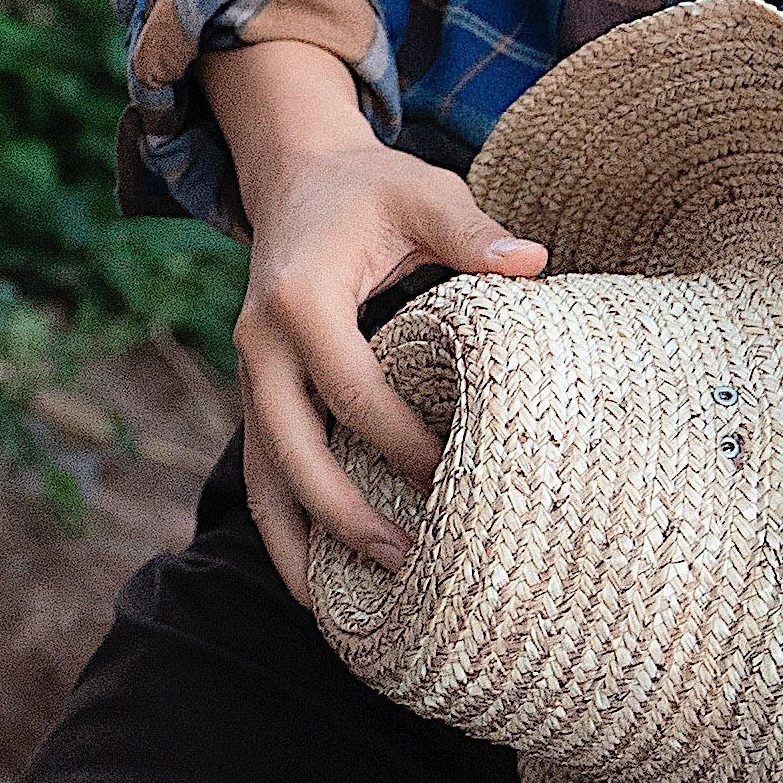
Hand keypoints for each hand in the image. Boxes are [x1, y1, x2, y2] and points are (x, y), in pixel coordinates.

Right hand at [199, 39, 545, 613]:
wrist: (296, 174)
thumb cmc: (371, 189)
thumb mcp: (423, 192)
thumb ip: (471, 231)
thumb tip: (533, 264)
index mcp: (299, 299)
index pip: (351, 388)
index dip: (401, 441)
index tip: (456, 482)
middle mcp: (258, 343)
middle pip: (292, 449)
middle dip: (345, 515)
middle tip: (410, 566)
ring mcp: (249, 375)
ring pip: (260, 476)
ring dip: (300, 543)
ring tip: (344, 608)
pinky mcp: (256, 394)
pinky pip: (260, 473)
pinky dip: (283, 529)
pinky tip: (316, 583)